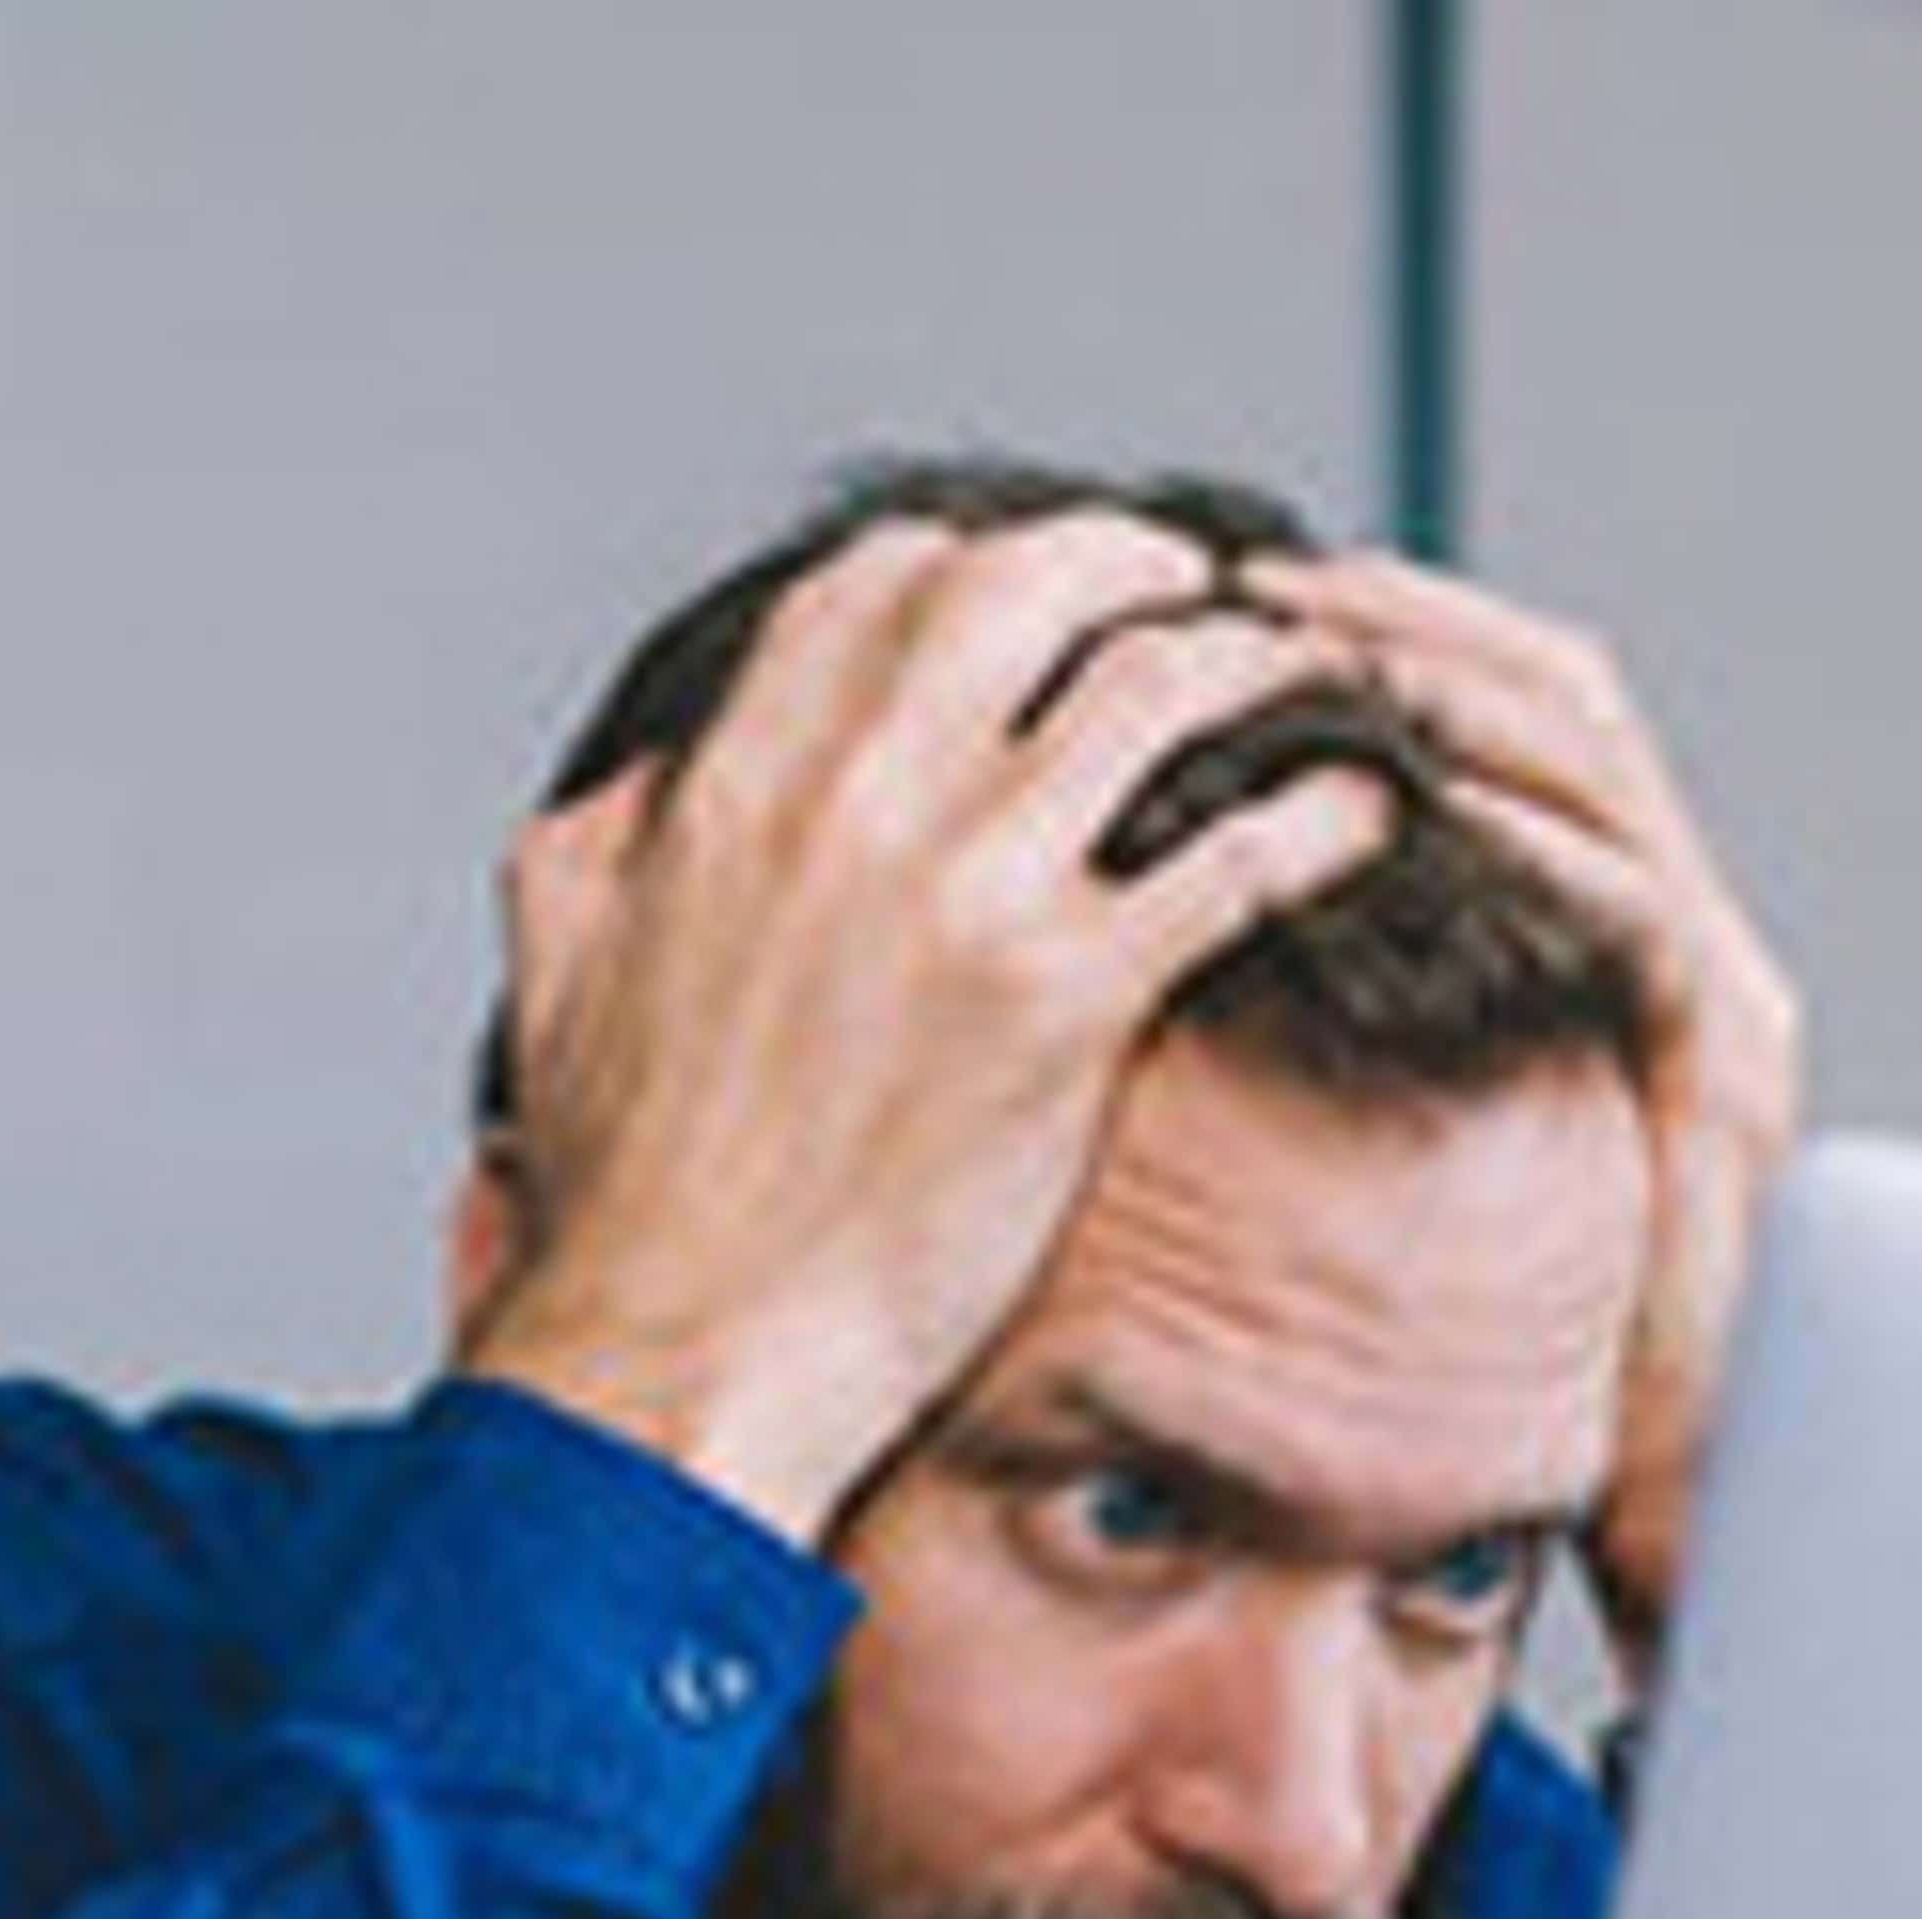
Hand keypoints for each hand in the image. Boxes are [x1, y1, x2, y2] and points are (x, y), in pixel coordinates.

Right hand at [464, 514, 1401, 1542]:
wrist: (685, 1351)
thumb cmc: (625, 1203)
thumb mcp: (560, 971)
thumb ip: (607, 845)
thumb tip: (649, 788)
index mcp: (736, 782)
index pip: (881, 582)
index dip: (972, 564)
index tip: (1030, 595)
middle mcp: (861, 800)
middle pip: (1033, 587)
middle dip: (1130, 568)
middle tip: (1192, 594)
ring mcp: (975, 891)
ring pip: (1158, 688)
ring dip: (1249, 665)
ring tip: (1300, 681)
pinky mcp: (1073, 1003)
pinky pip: (1242, 858)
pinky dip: (1322, 815)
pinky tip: (1361, 813)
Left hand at [1247, 551, 1805, 1662]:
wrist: (1646, 1483)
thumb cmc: (1496, 1347)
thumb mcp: (1379, 1155)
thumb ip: (1316, 1042)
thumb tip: (1140, 967)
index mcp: (1586, 931)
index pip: (1486, 721)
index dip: (1372, 643)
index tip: (1225, 608)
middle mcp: (1665, 928)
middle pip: (1547, 695)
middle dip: (1404, 619)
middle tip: (1256, 582)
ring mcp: (1711, 983)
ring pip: (1593, 762)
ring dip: (1454, 689)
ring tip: (1321, 650)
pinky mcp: (1728, 1063)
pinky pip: (1631, 905)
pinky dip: (1529, 840)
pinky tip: (1423, 808)